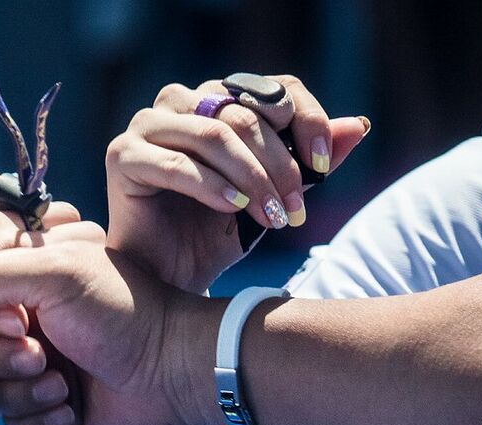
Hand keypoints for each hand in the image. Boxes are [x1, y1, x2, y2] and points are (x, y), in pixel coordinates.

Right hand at [0, 238, 223, 424]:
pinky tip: (72, 410)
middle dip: (3, 361)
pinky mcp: (57, 413)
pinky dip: (41, 422)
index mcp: (30, 289)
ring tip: (63, 385)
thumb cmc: (124, 313)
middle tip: (42, 356)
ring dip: (24, 394)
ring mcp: (44, 372)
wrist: (176, 371)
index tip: (17, 323)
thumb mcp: (56, 274)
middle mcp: (33, 328)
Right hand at [106, 75, 368, 291]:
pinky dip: (211, 186)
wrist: (167, 279)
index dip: (305, 120)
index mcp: (216, 99)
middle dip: (278, 164)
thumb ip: (311, 163)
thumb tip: (359, 126)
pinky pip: (176, 163)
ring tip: (269, 217)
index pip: (273, 88)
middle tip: (295, 211)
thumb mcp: (273, 196)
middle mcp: (179, 103)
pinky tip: (234, 209)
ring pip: (213, 133)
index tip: (322, 166)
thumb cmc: (214, 234)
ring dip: (250, 177)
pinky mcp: (122, 155)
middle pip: (244, 113)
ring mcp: (146, 126)